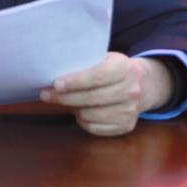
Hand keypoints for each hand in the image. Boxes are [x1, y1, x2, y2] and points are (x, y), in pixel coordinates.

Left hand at [39, 53, 173, 136]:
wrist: (141, 84)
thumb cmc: (112, 69)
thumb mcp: (103, 58)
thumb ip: (84, 64)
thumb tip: (53, 75)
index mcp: (124, 68)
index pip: (96, 76)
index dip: (75, 82)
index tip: (56, 84)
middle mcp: (131, 90)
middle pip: (91, 98)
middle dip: (64, 98)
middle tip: (45, 95)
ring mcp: (130, 110)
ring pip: (91, 115)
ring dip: (72, 109)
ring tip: (64, 101)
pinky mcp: (126, 126)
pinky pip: (96, 128)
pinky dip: (82, 121)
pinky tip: (78, 112)